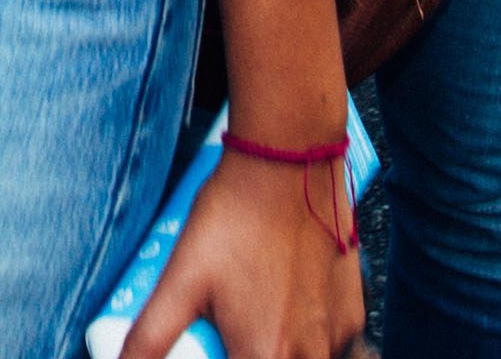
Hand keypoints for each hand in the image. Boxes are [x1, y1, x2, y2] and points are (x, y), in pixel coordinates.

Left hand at [125, 144, 365, 358]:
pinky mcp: (352, 313)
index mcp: (264, 357)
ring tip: (250, 311)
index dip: (217, 357)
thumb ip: (148, 339)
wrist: (290, 162)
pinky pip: (329, 344)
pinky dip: (304, 336)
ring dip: (275, 348)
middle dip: (244, 353)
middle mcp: (308, 356)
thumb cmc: (234, 219)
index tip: (209, 344)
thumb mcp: (178, 281)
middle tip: (226, 325)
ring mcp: (337, 336)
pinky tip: (283, 303)